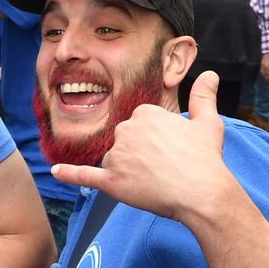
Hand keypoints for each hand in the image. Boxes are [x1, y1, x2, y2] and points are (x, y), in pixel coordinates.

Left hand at [50, 72, 236, 224]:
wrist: (201, 193)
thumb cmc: (205, 158)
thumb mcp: (208, 122)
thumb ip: (204, 96)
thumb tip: (211, 74)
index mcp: (144, 113)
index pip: (140, 124)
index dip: (156, 140)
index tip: (171, 150)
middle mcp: (126, 130)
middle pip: (125, 141)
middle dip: (140, 154)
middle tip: (165, 167)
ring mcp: (117, 156)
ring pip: (115, 161)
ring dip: (128, 171)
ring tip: (155, 181)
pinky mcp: (110, 181)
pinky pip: (85, 175)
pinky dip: (69, 174)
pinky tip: (56, 172)